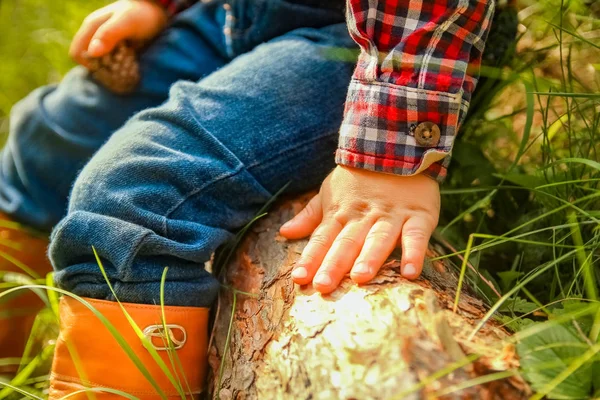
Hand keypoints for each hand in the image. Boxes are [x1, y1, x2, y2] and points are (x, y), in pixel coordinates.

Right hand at [70, 0, 167, 66]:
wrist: (158, 11)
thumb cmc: (142, 14)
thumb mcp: (126, 22)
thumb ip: (109, 34)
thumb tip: (92, 52)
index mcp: (91, 28)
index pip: (77, 53)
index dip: (90, 64)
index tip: (110, 65)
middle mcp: (95, 36)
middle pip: (89, 61)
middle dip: (103, 68)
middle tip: (122, 66)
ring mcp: (105, 43)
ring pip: (100, 64)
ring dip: (112, 70)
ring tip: (128, 64)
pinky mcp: (116, 49)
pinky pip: (112, 64)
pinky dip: (119, 68)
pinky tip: (131, 64)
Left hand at [280, 165, 439, 293]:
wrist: (398, 146)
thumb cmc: (360, 178)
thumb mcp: (330, 192)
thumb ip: (310, 216)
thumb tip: (284, 232)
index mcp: (341, 212)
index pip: (322, 238)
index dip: (310, 258)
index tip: (299, 278)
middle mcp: (364, 216)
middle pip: (347, 242)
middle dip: (334, 264)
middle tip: (323, 286)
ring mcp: (392, 216)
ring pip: (379, 238)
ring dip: (370, 257)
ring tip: (360, 277)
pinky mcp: (419, 216)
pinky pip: (417, 236)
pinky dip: (414, 253)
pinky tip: (410, 273)